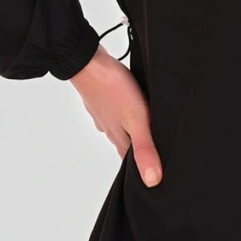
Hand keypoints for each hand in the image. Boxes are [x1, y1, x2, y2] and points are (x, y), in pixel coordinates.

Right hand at [69, 45, 163, 186]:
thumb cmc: (112, 88)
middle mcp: (110, 128)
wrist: (87, 60)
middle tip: (151, 155)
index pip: (130, 162)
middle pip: (125, 145)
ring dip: (130, 132)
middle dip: (137, 151)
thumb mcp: (137, 120)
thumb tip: (152, 180)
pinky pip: (113, 110)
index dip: (141, 170)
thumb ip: (144, 148)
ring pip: (119, 128)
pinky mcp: (102, 97)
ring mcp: (103, 112)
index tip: (152, 177)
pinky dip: (122, 113)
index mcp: (119, 137)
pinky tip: (128, 107)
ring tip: (143, 132)